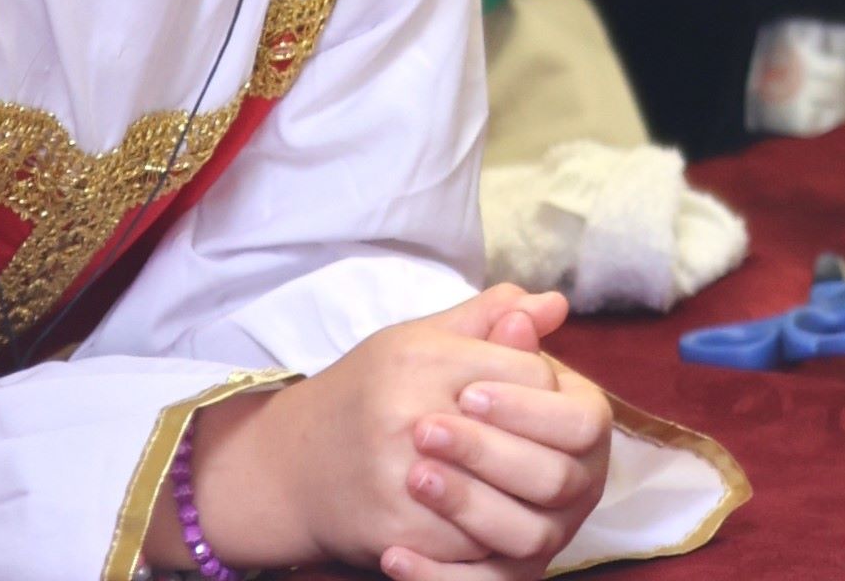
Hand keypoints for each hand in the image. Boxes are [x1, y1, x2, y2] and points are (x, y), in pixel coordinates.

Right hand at [181, 286, 609, 578]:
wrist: (288, 468)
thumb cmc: (364, 395)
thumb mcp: (418, 340)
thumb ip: (489, 318)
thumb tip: (556, 303)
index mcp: (420, 357)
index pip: (528, 374)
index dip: (545, 389)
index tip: (538, 396)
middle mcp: (408, 414)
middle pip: (519, 438)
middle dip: (541, 448)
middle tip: (547, 450)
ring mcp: (401, 477)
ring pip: (503, 496)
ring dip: (524, 498)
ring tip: (530, 489)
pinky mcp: (395, 530)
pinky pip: (470, 542)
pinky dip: (490, 537)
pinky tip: (496, 521)